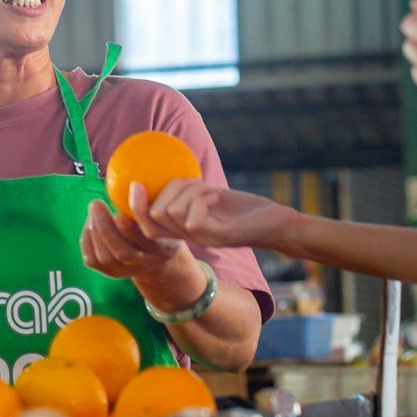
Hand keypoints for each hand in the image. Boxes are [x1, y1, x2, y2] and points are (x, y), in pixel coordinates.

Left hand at [79, 195, 184, 281]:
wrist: (159, 252)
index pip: (145, 241)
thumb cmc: (159, 223)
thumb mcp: (164, 214)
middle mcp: (147, 263)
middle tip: (96, 204)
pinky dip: (87, 241)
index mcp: (164, 248)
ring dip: (94, 232)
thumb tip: (134, 186)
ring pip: (106, 258)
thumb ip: (152, 205)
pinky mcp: (112, 273)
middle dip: (105, 227)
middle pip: (122, 252)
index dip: (129, 225)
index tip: (118, 208)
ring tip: (93, 211)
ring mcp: (128, 271)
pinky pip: (93, 261)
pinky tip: (89, 225)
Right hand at [136, 179, 293, 251]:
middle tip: (198, 184)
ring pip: (171, 212)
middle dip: (171, 189)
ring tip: (210, 191)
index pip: (147, 226)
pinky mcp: (218, 238)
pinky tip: (218, 196)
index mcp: (187, 230)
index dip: (136, 207)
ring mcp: (203, 240)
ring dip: (189, 191)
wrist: (279, 226)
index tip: (136, 184)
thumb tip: (168, 176)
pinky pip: (192, 219)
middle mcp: (191, 238)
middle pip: (155, 214)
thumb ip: (190, 193)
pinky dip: (201, 199)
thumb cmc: (247, 210)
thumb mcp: (213, 197)